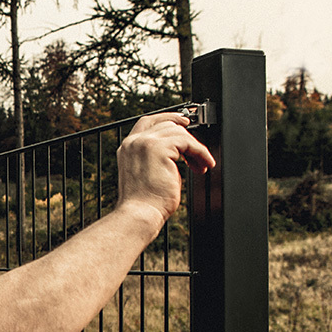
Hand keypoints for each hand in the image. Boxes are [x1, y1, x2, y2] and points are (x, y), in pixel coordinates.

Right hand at [116, 112, 215, 226]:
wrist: (139, 213)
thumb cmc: (144, 203)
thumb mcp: (147, 174)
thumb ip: (158, 159)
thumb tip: (180, 153)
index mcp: (128, 148)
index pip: (148, 122)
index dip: (168, 118)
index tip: (184, 122)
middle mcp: (134, 142)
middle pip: (167, 125)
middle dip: (187, 139)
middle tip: (197, 157)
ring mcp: (145, 143)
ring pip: (179, 132)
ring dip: (195, 148)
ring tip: (201, 165)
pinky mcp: (158, 148)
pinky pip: (188, 142)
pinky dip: (200, 152)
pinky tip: (203, 165)